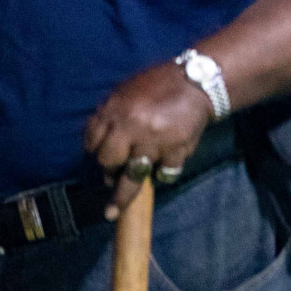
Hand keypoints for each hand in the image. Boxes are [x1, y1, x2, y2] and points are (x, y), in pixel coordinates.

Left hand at [84, 61, 214, 218]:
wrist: (198, 81)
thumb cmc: (158, 86)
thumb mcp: (125, 92)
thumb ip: (108, 115)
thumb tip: (95, 145)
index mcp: (116, 111)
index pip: (92, 143)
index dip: (95, 151)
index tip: (102, 156)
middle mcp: (133, 126)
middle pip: (108, 162)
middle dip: (110, 169)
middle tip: (114, 174)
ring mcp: (155, 140)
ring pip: (134, 175)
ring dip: (125, 192)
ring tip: (114, 210)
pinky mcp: (177, 149)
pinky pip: (164, 174)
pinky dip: (162, 176)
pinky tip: (162, 171)